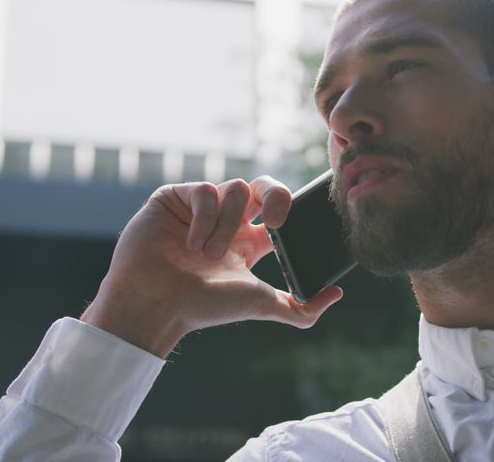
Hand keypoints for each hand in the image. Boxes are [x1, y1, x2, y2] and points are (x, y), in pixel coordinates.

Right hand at [80, 176, 343, 356]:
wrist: (156, 306)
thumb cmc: (203, 307)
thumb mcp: (260, 304)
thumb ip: (302, 308)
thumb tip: (337, 293)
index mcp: (249, 241)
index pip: (278, 210)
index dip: (287, 208)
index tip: (284, 226)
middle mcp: (227, 221)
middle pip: (262, 185)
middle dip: (274, 194)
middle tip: (274, 220)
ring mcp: (200, 207)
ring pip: (234, 189)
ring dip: (227, 225)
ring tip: (208, 255)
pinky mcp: (174, 198)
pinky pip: (204, 190)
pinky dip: (204, 217)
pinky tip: (190, 243)